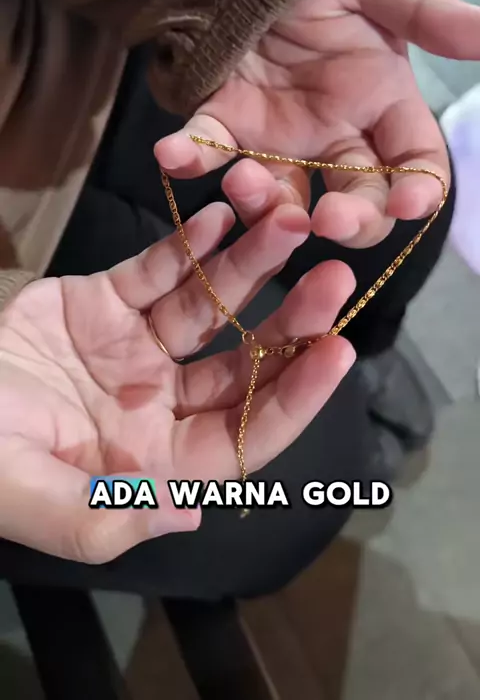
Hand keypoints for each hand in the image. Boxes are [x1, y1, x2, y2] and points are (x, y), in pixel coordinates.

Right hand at [0, 202, 354, 562]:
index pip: (243, 436)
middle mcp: (155, 406)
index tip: (336, 352)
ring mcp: (133, 351)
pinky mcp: (105, 305)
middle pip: (240, 367)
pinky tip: (221, 218)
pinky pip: (157, 273)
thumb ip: (105, 517)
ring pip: (207, 310)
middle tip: (334, 280)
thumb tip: (191, 515)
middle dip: (290, 325)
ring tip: (286, 224)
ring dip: (248, 269)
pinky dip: (188, 247)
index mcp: (151, 463)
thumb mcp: (29, 496)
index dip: (293, 398)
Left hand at [155, 0, 479, 246]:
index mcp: (385, 107)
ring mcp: (281, 140)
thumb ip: (427, 14)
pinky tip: (174, 153)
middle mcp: (337, 138)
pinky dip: (190, 154)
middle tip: (327, 220)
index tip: (407, 204)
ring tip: (248, 180)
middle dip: (347, 220)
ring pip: (282, 196)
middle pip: (355, 201)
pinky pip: (209, 146)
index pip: (415, 165)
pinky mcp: (228, 123)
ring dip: (265, 203)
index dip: (417, 191)